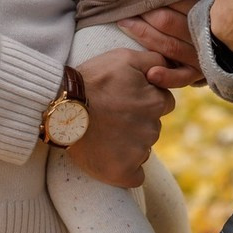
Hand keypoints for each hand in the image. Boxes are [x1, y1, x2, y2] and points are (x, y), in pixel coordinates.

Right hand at [68, 47, 175, 187]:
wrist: (63, 108)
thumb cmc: (93, 80)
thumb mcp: (125, 58)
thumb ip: (154, 60)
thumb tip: (169, 66)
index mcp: (156, 102)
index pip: (164, 102)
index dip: (146, 99)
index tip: (126, 99)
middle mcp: (152, 129)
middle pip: (153, 126)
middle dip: (138, 121)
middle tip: (112, 114)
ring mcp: (138, 153)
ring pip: (143, 149)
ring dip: (130, 143)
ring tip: (105, 132)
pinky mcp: (123, 173)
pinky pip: (136, 175)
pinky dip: (126, 168)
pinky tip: (110, 157)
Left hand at [118, 0, 203, 87]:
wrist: (228, 42)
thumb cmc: (207, 13)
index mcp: (204, 10)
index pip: (177, 0)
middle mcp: (202, 32)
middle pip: (167, 21)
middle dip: (144, 14)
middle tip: (124, 5)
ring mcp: (200, 55)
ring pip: (168, 46)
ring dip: (143, 36)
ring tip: (123, 24)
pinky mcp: (196, 73)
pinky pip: (180, 77)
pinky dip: (166, 76)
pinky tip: (151, 73)